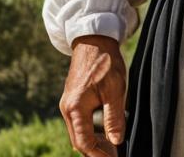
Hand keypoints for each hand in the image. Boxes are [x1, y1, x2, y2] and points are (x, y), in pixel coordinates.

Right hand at [59, 34, 127, 156]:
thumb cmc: (104, 62)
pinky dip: (90, 130)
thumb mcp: (115, 90)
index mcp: (75, 107)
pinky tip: (105, 130)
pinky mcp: (72, 98)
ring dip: (93, 141)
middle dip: (96, 151)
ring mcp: (68, 103)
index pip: (84, 142)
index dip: (99, 155)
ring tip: (112, 145)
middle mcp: (67, 108)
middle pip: (79, 140)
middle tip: (115, 154)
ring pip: (78, 132)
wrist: (94, 38)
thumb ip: (114, 118)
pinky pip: (79, 122)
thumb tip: (116, 142)